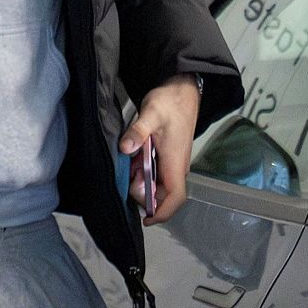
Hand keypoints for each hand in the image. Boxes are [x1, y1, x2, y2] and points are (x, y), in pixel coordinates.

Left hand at [119, 73, 199, 225]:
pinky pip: (156, 173)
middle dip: (144, 196)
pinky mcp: (168, 156)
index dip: (162, 212)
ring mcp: (172, 162)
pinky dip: (143, 172)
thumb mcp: (151, 114)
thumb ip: (138, 132)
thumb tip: (125, 148)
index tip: (145, 219)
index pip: (175, 198)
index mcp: (175, 163)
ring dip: (142, 182)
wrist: (181, 88)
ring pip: (158, 185)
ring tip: (130, 168)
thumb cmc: (170, 102)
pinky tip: (133, 159)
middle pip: (163, 195)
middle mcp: (176, 167)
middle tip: (128, 180)